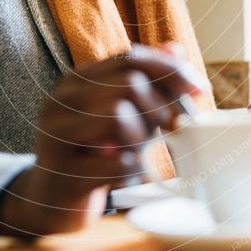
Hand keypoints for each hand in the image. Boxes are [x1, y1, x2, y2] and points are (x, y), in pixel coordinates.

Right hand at [0, 44, 207, 237]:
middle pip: (129, 84)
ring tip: (135, 152)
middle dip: (158, 108)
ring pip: (119, 117)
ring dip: (141, 139)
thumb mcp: (121, 112)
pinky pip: (117, 164)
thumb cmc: (94, 152)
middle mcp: (62, 101)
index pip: (130, 57)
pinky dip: (132, 171)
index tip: (199, 89)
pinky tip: (125, 175)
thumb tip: (177, 49)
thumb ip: (147, 82)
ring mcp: (56, 136)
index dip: (171, 70)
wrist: (50, 200)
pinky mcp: (63, 174)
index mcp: (77, 80)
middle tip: (162, 131)